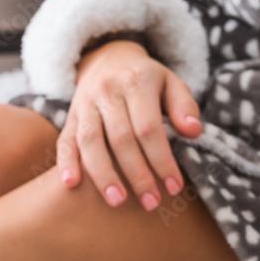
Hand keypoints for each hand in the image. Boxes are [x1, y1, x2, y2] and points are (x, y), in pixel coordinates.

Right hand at [57, 40, 202, 209]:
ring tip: (117, 201)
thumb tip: (193, 131)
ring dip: (103, 175)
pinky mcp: (71, 116)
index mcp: (136, 82)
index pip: (149, 128)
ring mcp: (85, 104)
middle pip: (121, 139)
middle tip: (151, 203)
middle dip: (137, 174)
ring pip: (90, 141)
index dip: (161, 160)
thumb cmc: (147, 80)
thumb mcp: (171, 83)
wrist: (108, 57)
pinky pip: (65, 140)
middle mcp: (107, 91)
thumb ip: (184, 106)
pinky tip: (70, 185)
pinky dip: (66, 162)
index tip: (174, 186)